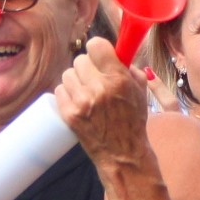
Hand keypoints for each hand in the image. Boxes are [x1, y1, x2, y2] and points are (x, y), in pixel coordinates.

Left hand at [56, 35, 155, 171]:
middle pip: (80, 60)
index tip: (99, 56)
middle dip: (87, 67)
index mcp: (118, 78)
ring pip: (67, 74)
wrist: (123, 154)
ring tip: (85, 92)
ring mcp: (82, 101)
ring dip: (76, 81)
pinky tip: (77, 102)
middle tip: (93, 79)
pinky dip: (67, 94)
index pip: (95, 45)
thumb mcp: (140, 90)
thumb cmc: (133, 121)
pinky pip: (59, 90)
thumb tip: (115, 52)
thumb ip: (129, 67)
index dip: (97, 49)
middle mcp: (99, 87)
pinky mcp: (69, 114)